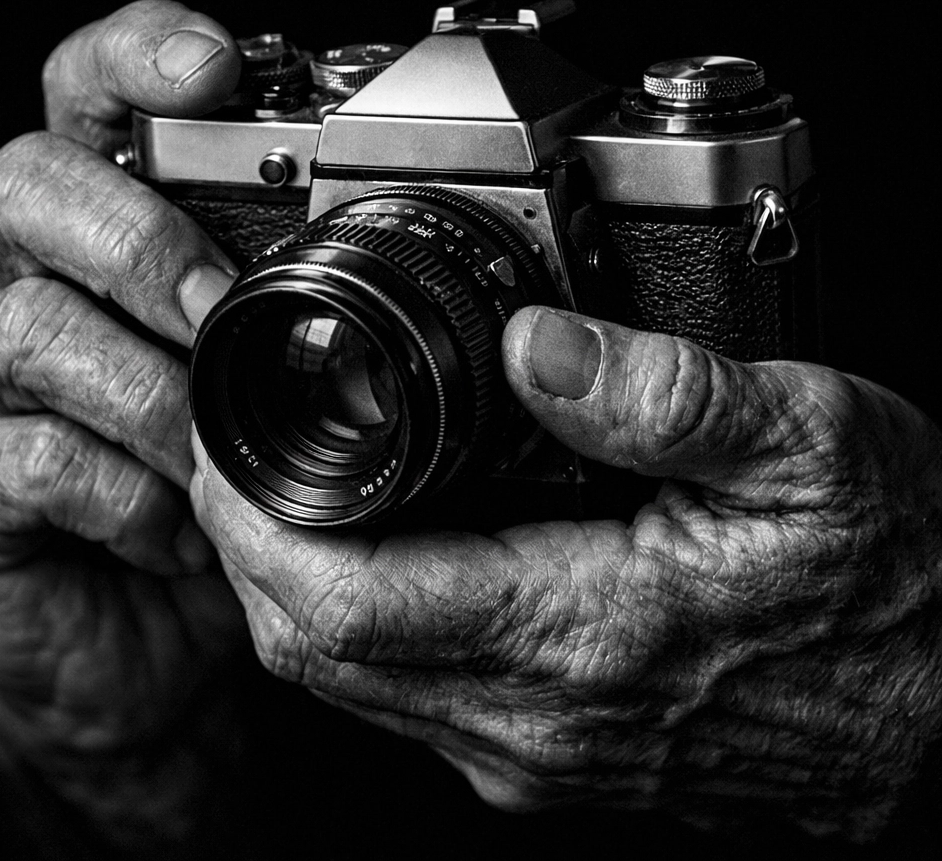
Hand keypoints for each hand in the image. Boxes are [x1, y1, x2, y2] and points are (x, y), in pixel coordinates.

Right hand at [0, 0, 247, 848]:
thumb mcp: (263, 380)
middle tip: (223, 309)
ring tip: (219, 450)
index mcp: (94, 231)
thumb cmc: (212, 485)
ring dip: (151, 390)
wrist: (147, 631)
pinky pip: (34, 458)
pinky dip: (129, 495)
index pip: (84, 97)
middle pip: (26, 185)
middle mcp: (14, 280)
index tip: (214, 66)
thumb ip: (287, 307)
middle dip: (142, 240)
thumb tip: (380, 260)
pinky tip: (182, 528)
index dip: (135, 58)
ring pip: (24, 324)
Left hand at [193, 304, 941, 843]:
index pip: (341, 603)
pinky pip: (409, 689)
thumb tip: (539, 344)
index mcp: (581, 632)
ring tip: (281, 487)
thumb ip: (666, 396)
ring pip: (351, 679)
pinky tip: (375, 548)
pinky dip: (357, 616)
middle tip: (230, 452)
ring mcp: (539, 747)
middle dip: (245, 551)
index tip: (218, 446)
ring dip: (292, 584)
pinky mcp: (555, 747)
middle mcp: (537, 716)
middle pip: (317, 650)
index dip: (250, 526)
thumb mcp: (809, 449)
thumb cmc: (896, 581)